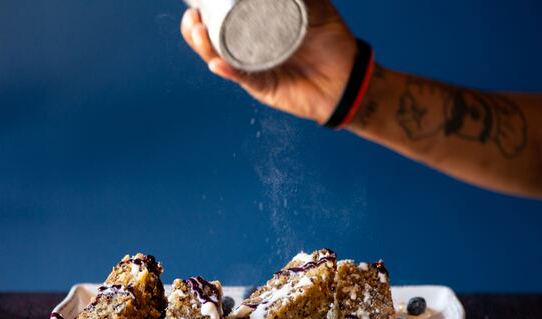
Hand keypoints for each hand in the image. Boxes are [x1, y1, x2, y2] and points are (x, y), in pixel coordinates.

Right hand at [180, 1, 356, 122]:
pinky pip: (243, 79)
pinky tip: (218, 62)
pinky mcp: (263, 87)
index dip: (205, 14)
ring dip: (205, 48)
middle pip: (213, 43)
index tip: (196, 5)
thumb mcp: (316, 9)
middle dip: (195, 31)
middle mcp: (251, 52)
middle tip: (193, 19)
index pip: (223, 22)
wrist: (348, 77)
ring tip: (199, 33)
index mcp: (258, 32)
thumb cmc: (331, 43)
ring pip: (221, 60)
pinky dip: (229, 71)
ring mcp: (255, 70)